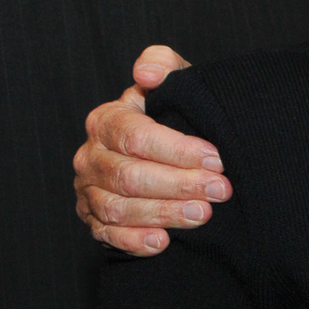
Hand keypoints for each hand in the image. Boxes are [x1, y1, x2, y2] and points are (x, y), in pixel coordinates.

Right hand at [72, 45, 225, 254]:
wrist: (166, 151)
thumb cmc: (174, 115)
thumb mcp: (174, 84)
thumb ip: (164, 66)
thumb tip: (147, 73)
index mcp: (107, 120)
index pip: (136, 137)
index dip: (177, 150)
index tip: (216, 159)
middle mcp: (91, 155)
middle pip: (129, 175)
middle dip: (178, 185)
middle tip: (220, 191)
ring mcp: (89, 189)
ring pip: (118, 207)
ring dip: (162, 213)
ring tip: (202, 214)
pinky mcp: (93, 218)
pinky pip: (106, 234)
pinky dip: (133, 240)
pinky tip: (163, 242)